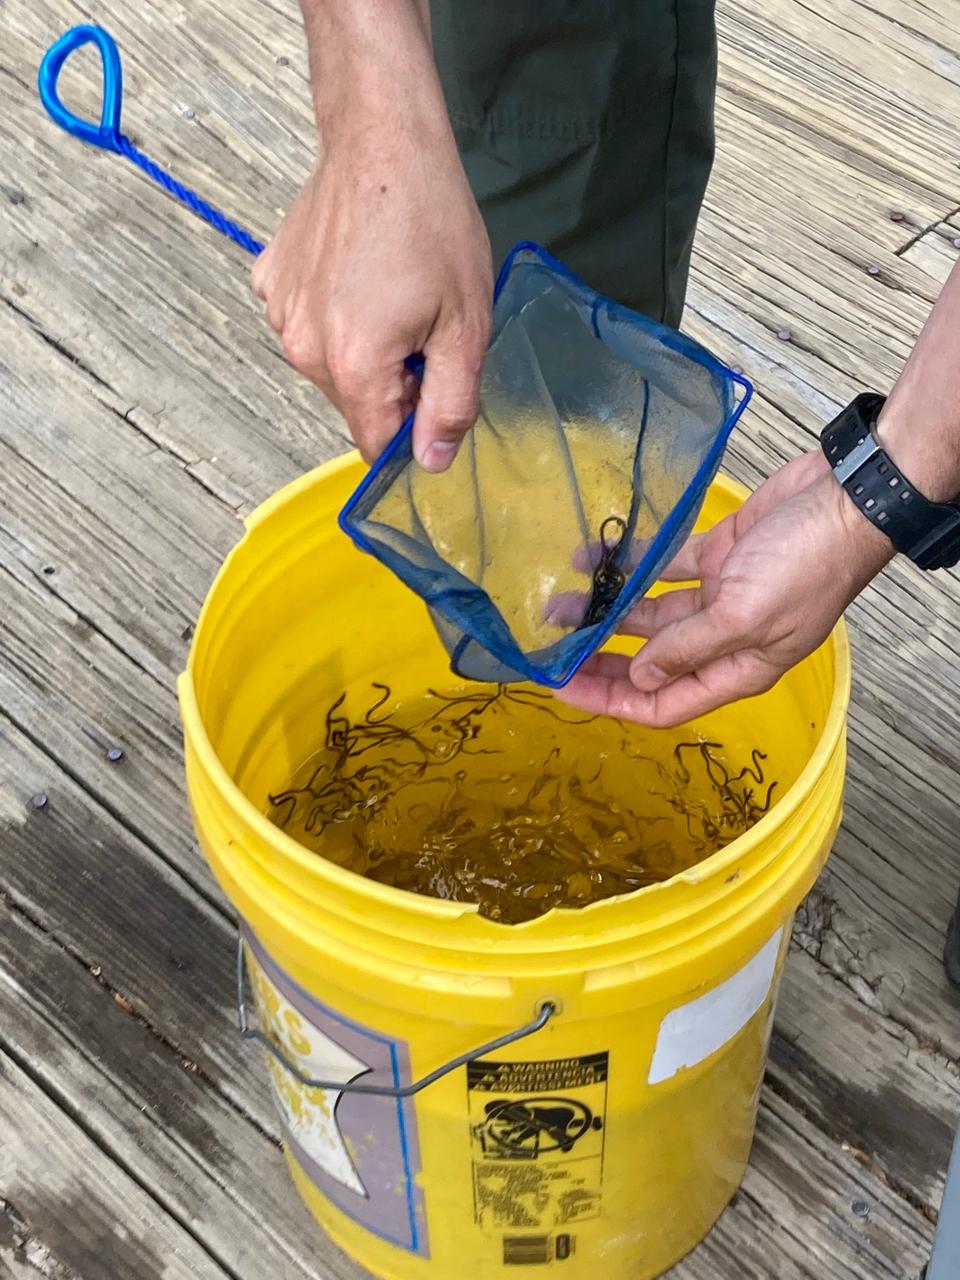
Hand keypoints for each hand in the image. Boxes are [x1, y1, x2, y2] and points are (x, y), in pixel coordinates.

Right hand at [252, 29, 491, 468]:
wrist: (383, 139)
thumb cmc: (432, 222)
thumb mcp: (466, 325)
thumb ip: (451, 404)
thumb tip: (433, 463)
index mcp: (354, 366)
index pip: (376, 445)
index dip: (412, 432)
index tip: (435, 390)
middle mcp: (304, 348)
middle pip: (354, 404)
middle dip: (391, 384)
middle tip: (423, 326)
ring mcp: (280, 313)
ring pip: (329, 367)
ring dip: (363, 349)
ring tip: (391, 291)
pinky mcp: (269, 283)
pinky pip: (307, 325)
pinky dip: (333, 314)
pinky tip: (358, 272)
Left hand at [555, 452, 893, 726]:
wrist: (846, 498)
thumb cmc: (807, 566)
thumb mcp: (745, 617)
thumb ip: (688, 648)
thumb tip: (639, 677)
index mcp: (737, 670)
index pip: (664, 703)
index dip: (612, 701)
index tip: (561, 688)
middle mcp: (723, 640)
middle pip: (649, 663)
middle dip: (600, 661)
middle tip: (549, 652)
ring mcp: (719, 596)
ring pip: (649, 615)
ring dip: (606, 610)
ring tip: (557, 603)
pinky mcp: (716, 555)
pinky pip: (661, 567)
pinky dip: (629, 565)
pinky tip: (590, 559)